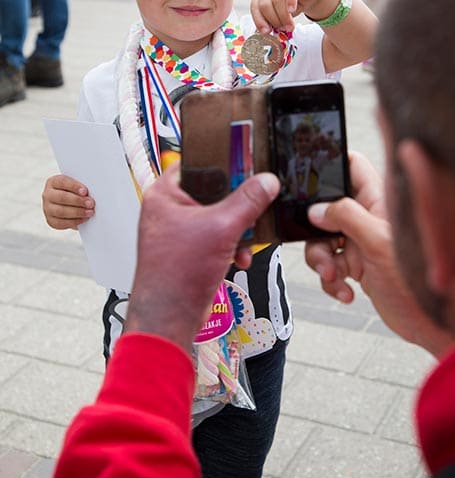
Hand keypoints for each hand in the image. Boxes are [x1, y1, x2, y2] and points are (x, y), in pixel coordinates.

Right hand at [42, 175, 94, 229]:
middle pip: (62, 197)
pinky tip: (84, 219)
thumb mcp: (77, 186)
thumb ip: (81, 188)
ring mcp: (47, 208)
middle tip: (91, 203)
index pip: (62, 182)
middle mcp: (48, 194)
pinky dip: (74, 221)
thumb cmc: (76, 192)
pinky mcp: (51, 220)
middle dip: (78, 201)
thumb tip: (90, 194)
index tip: (85, 191)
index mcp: (53, 182)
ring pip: (61, 211)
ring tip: (90, 212)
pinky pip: (61, 223)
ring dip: (78, 212)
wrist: (70, 204)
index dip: (74, 186)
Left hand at [125, 164, 279, 351]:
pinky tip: (241, 257)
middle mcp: (169, 208)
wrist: (169, 317)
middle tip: (255, 202)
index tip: (248, 161)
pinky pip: (218, 236)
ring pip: (219, 214)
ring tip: (248, 238)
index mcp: (165, 193)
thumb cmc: (175, 274)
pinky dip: (232, 244)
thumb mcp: (221, 228)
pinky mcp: (190, 249)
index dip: (223, 160)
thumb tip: (266, 181)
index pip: (196, 161)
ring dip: (238, 227)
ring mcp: (180, 230)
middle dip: (237, 202)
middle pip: (213, 190)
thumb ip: (248, 202)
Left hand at [250, 0, 336, 32]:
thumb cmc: (291, 4)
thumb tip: (266, 33)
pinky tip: (292, 9)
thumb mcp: (278, 14)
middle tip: (284, 29)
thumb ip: (271, 21)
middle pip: (265, 4)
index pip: (255, 7)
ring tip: (291, 26)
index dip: (260, 21)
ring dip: (284, 16)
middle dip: (275, 20)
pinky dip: (290, 0)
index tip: (267, 32)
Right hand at [305, 152, 454, 357]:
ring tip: (333, 276)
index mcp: (378, 201)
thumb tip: (317, 208)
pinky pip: (330, 266)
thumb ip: (346, 217)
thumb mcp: (377, 242)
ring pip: (323, 240)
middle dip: (317, 232)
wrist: (425, 323)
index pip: (351, 167)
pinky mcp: (356, 266)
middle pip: (326, 208)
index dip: (330, 168)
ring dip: (321, 261)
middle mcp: (367, 217)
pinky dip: (332, 281)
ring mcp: (361, 241)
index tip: (311, 184)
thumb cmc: (416, 281)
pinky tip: (346, 291)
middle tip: (325, 248)